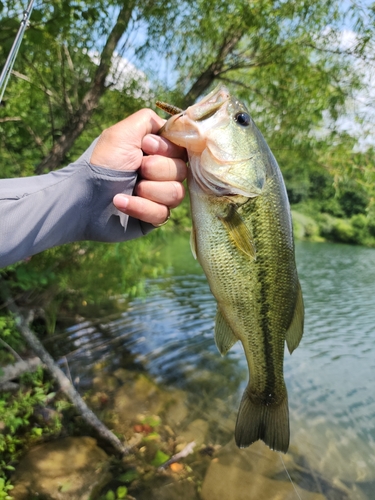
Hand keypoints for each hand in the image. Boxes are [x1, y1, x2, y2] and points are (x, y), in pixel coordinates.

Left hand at [90, 109, 186, 225]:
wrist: (82, 198)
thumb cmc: (101, 163)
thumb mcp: (122, 133)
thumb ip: (148, 121)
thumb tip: (170, 126)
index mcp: (157, 151)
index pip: (182, 148)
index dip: (167, 149)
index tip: (146, 146)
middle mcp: (161, 173)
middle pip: (182, 171)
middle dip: (156, 170)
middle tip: (137, 169)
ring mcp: (159, 196)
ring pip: (176, 193)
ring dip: (149, 190)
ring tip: (129, 188)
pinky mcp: (153, 217)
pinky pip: (162, 213)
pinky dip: (140, 207)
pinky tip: (120, 202)